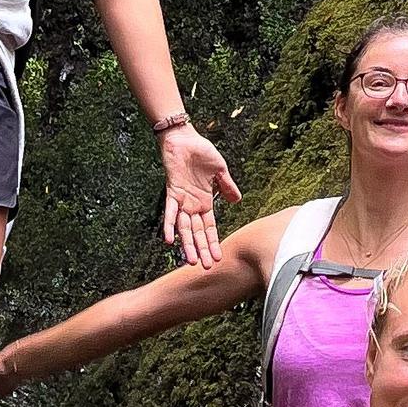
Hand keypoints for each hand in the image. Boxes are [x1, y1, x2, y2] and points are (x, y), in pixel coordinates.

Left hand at [160, 124, 241, 270]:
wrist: (184, 138)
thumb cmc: (201, 152)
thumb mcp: (220, 171)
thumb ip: (227, 186)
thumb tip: (238, 201)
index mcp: (205, 202)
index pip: (210, 227)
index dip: (213, 242)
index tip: (218, 258)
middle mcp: (193, 205)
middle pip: (198, 233)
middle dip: (202, 250)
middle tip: (207, 268)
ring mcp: (182, 201)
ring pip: (185, 228)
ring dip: (188, 244)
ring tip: (192, 261)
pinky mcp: (172, 193)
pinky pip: (170, 213)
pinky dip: (170, 226)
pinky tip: (169, 240)